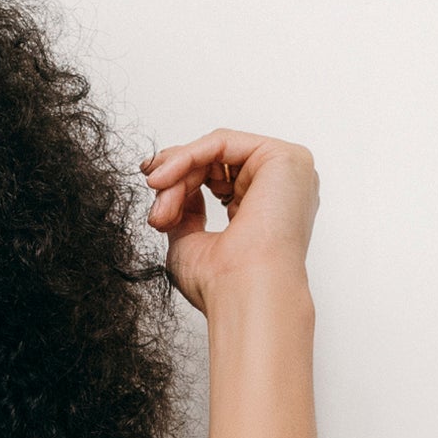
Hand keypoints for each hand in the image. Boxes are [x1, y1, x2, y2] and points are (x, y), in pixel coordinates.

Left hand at [138, 129, 318, 314]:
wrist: (241, 294)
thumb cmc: (219, 284)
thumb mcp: (187, 239)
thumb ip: (182, 209)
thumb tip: (168, 185)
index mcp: (264, 209)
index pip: (218, 177)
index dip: (180, 177)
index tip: (152, 185)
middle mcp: (279, 189)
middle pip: (215, 162)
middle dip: (175, 177)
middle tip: (154, 198)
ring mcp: (285, 173)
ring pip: (216, 151)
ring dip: (179, 171)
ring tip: (160, 198)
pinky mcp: (284, 158)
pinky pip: (223, 142)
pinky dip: (188, 156)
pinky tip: (166, 177)